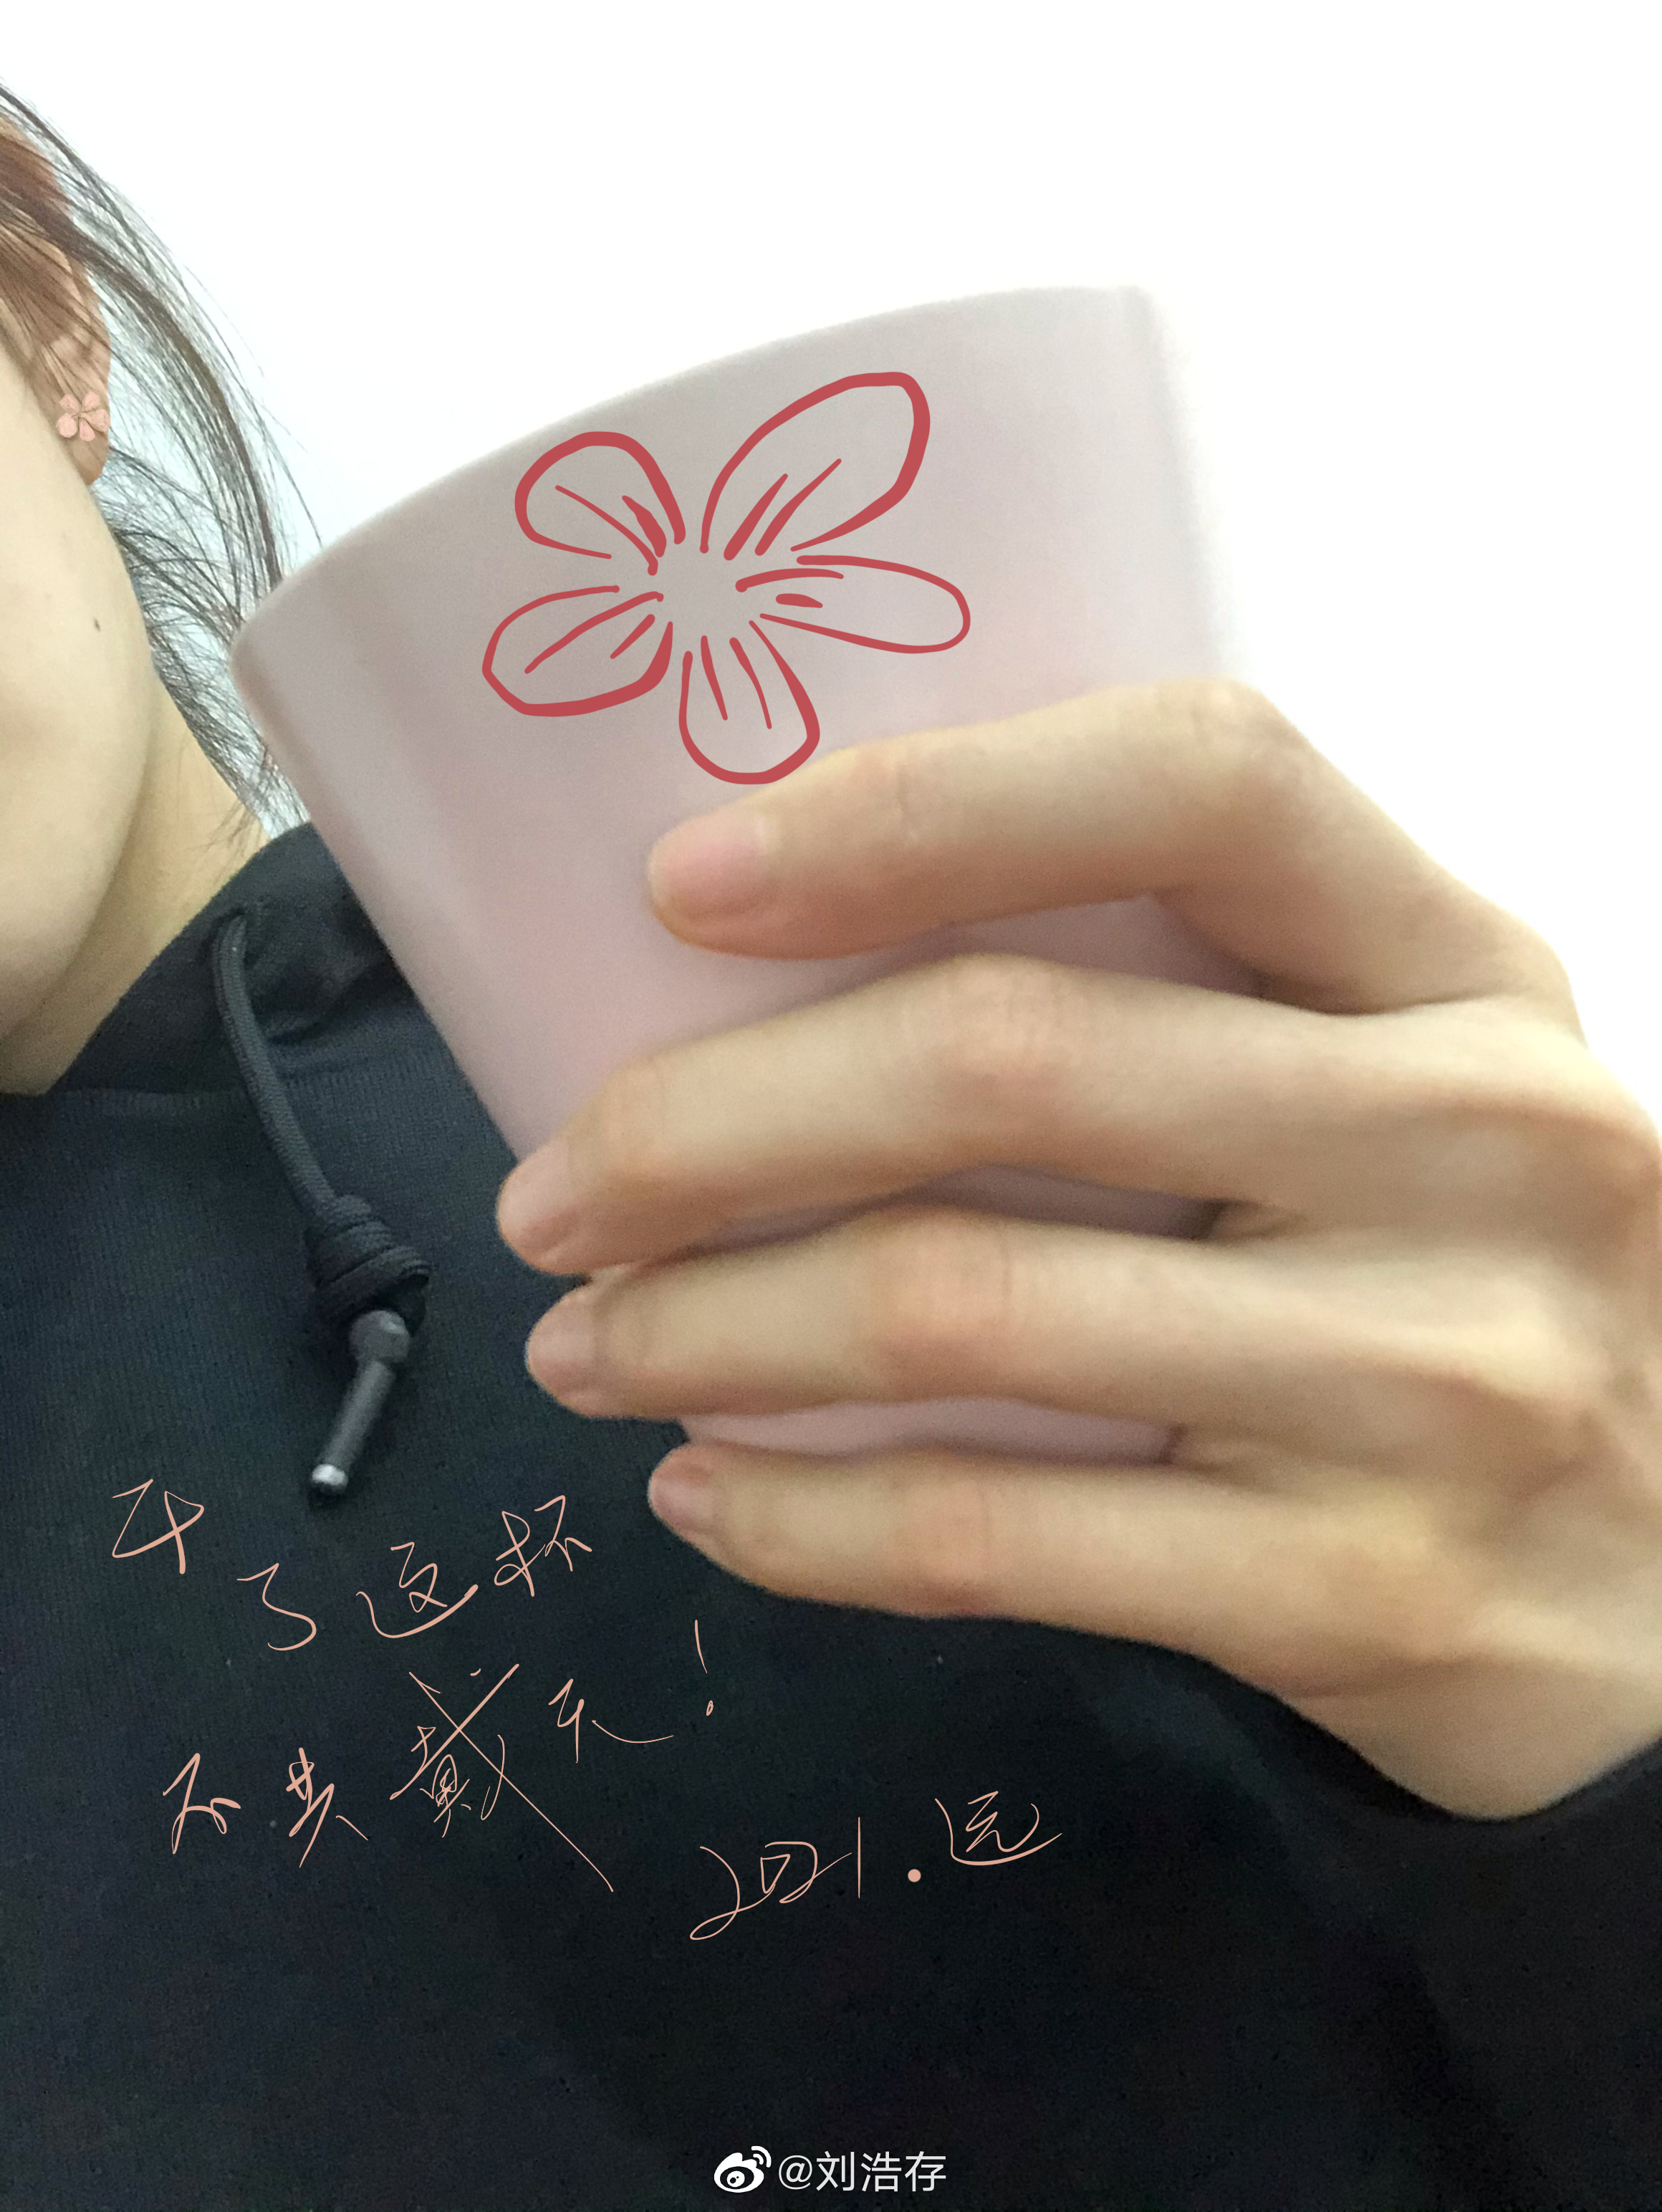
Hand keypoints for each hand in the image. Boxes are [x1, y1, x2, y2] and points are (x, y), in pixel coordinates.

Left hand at [496, 680, 1661, 1816]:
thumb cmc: (1465, 1284)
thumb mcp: (1392, 1091)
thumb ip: (1171, 1015)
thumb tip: (765, 986)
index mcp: (1458, 966)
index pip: (1199, 782)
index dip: (922, 804)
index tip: (687, 880)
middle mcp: (1475, 1138)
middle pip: (1010, 1058)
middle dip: (707, 1123)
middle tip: (553, 1193)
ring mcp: (1437, 1376)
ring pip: (963, 1307)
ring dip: (705, 1329)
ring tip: (588, 1345)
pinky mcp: (1367, 1592)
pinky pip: (997, 1537)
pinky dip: (803, 1518)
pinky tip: (707, 1496)